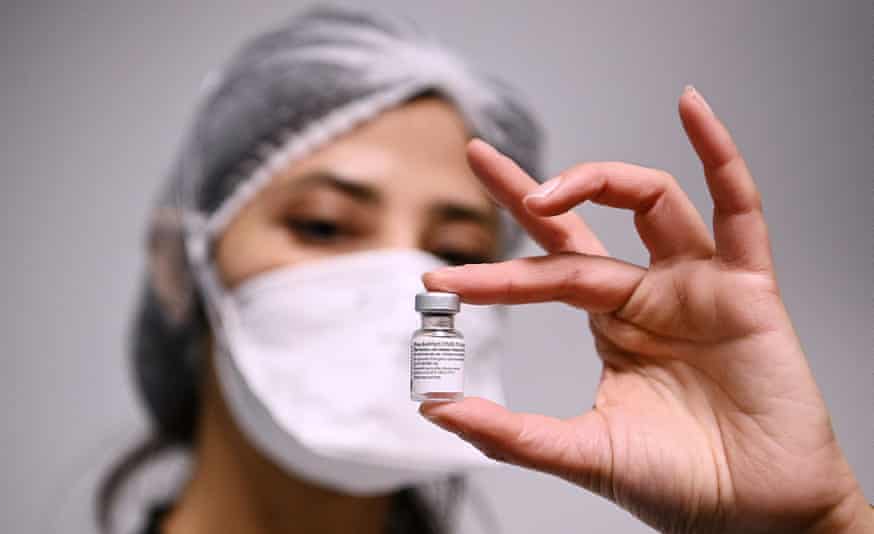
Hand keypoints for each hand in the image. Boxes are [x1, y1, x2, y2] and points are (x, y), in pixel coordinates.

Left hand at [420, 86, 871, 533]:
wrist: (758, 516)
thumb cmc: (682, 483)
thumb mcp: (581, 451)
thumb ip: (509, 432)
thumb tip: (436, 409)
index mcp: (613, 324)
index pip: (546, 269)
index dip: (494, 267)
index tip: (435, 277)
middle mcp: (650, 294)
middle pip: (585, 221)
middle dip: (530, 192)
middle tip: (479, 159)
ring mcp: (697, 285)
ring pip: (651, 201)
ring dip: (599, 181)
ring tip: (543, 195)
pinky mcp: (747, 289)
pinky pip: (740, 208)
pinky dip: (719, 156)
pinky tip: (692, 110)